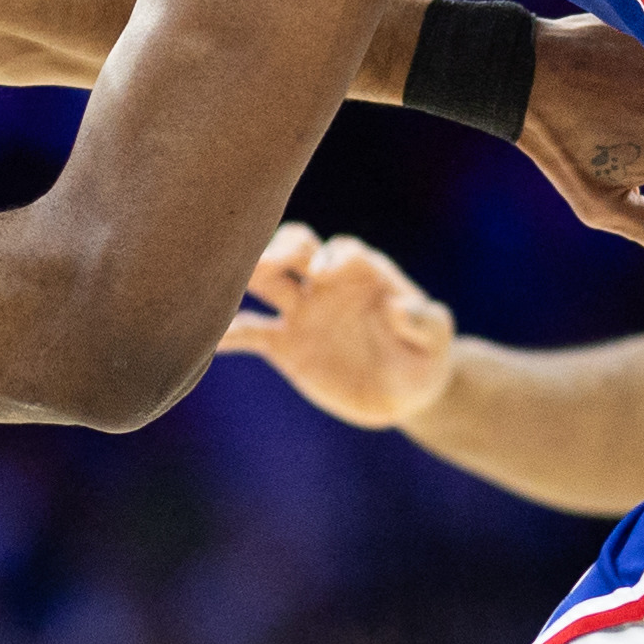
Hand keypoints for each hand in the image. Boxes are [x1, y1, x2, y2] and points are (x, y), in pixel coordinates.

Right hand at [214, 222, 457, 427]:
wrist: (405, 394)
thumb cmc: (425, 357)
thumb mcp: (437, 340)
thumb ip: (426, 321)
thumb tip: (401, 306)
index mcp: (363, 273)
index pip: (341, 251)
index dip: (331, 256)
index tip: (324, 275)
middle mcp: (326, 283)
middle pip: (294, 249)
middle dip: (278, 249)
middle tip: (265, 263)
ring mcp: (301, 311)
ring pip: (264, 281)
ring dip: (241, 277)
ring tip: (215, 284)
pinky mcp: (284, 345)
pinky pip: (250, 333)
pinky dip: (227, 333)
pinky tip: (206, 339)